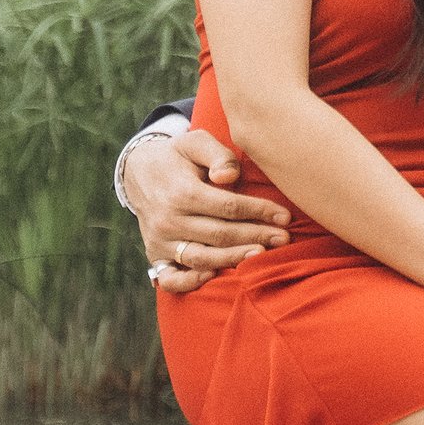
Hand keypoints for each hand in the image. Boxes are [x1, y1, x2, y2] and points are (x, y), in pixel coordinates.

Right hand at [125, 126, 289, 293]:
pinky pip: (170, 279)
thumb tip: (229, 176)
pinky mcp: (155, 256)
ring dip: (233, 259)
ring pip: (201, 258)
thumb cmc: (178, 156)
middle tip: (284, 238)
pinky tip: (214, 277)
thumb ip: (217, 155)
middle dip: (256, 236)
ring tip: (261, 255)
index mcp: (182, 192)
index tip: (285, 216)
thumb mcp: (195, 142)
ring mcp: (161, 241)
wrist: (139, 173)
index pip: (228, 207)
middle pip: (219, 234)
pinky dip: (190, 282)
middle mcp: (169, 220)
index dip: (259, 212)